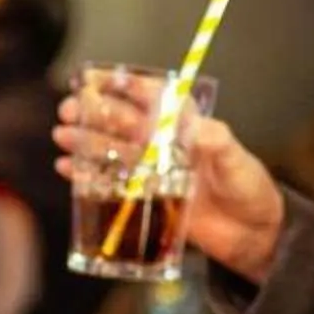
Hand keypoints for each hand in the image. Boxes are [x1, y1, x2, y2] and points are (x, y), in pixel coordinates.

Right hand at [55, 76, 286, 280]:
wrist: (252, 235)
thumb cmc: (249, 190)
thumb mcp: (238, 162)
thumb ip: (219, 143)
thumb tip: (202, 130)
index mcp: (186, 126)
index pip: (153, 98)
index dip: (126, 86)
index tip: (98, 79)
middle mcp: (163, 144)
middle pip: (121, 121)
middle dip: (93, 112)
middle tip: (69, 110)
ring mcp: (151, 170)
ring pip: (109, 149)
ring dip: (84, 141)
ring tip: (62, 136)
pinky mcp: (143, 197)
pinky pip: (108, 183)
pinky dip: (86, 176)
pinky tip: (66, 168)